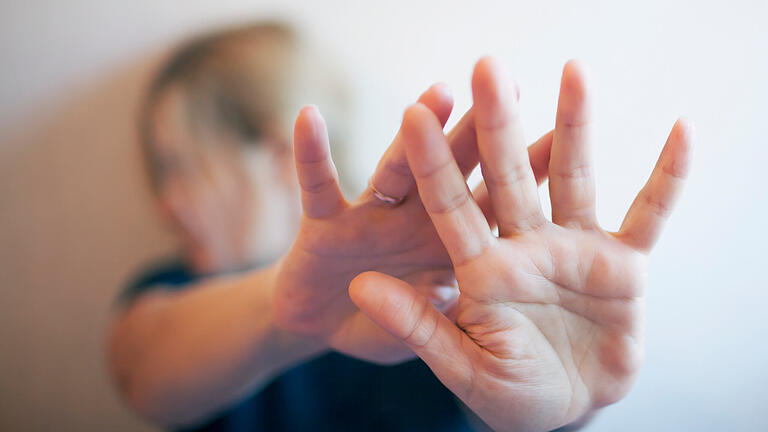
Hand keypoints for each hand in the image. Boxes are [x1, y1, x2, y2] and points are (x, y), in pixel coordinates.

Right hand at [272, 84, 554, 363]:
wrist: (321, 329)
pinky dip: (311, 155)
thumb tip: (449, 290)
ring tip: (440, 94)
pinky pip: (318, 185)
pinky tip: (308, 117)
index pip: (492, 203)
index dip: (523, 173)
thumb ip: (435, 318)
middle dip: (478, 132)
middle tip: (509, 86)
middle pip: (452, 171)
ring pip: (396, 169)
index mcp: (448, 245)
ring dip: (415, 134)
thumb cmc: (380, 326)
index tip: (560, 136)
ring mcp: (371, 217)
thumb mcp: (420, 334)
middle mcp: (416, 220)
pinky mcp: (324, 222)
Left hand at [350, 58, 692, 429]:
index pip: (450, 207)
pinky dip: (668, 177)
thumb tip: (360, 286)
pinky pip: (650, 213)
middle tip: (489, 67)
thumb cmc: (508, 393)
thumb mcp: (461, 364)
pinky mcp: (622, 263)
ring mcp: (574, 249)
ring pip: (573, 177)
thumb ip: (417, 325)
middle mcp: (524, 246)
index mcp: (480, 269)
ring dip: (575, 126)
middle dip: (499, 124)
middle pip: (508, 176)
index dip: (433, 163)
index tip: (413, 114)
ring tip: (574, 70)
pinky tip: (682, 132)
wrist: (566, 409)